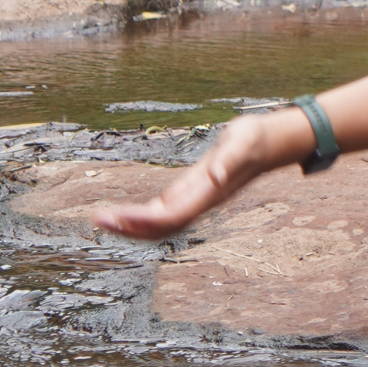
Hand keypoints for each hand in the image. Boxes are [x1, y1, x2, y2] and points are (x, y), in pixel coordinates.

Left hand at [89, 109, 298, 238]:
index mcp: (208, 194)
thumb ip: (229, 160)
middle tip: (97, 220)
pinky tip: (125, 214)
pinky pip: (165, 214)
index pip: (170, 216)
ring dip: (132, 226)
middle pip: (162, 228)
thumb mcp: (243, 141)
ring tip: (103, 220)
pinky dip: (143, 217)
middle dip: (129, 228)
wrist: (270, 142)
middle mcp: (201, 203)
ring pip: (162, 225)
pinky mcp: (193, 193)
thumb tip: (215, 177)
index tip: (115, 216)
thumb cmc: (256, 138)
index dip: (141, 220)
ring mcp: (197, 201)